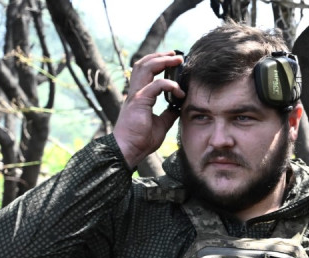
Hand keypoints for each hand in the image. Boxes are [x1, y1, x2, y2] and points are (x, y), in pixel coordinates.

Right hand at [113, 50, 184, 168]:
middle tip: (177, 55)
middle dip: (160, 56)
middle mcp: (135, 92)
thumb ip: (168, 114)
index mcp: (139, 96)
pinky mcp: (139, 102)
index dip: (158, 63)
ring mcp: (135, 95)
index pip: (146, 72)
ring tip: (177, 60)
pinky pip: (155, 86)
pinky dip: (168, 84)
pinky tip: (179, 91)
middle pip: (143, 64)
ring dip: (162, 61)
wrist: (129, 150)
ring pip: (145, 68)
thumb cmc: (141, 139)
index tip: (173, 62)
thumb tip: (178, 108)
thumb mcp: (161, 124)